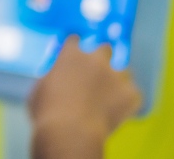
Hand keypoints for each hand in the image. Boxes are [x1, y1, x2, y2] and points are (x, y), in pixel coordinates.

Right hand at [29, 36, 142, 158]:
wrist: (71, 132)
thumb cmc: (47, 110)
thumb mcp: (40, 87)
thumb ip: (52, 76)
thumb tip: (56, 78)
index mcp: (71, 55)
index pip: (74, 40)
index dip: (74, 46)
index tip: (73, 52)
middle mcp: (96, 60)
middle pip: (105, 48)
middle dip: (101, 57)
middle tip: (95, 71)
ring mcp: (116, 76)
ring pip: (124, 71)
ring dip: (116, 79)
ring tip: (110, 94)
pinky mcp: (131, 94)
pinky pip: (133, 94)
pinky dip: (126, 100)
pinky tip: (118, 109)